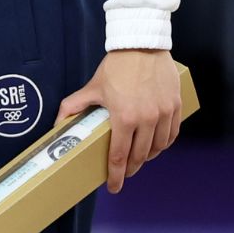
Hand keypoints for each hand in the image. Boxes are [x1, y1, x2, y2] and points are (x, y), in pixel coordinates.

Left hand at [58, 49, 180, 193]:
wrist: (142, 45)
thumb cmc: (116, 66)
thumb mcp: (91, 87)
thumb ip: (73, 106)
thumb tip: (57, 123)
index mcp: (124, 117)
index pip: (120, 156)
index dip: (117, 175)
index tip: (114, 187)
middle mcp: (147, 119)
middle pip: (141, 156)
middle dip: (132, 169)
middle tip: (124, 173)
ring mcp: (164, 113)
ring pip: (159, 147)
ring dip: (148, 157)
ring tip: (139, 158)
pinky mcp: (176, 106)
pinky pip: (172, 134)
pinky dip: (164, 144)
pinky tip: (156, 145)